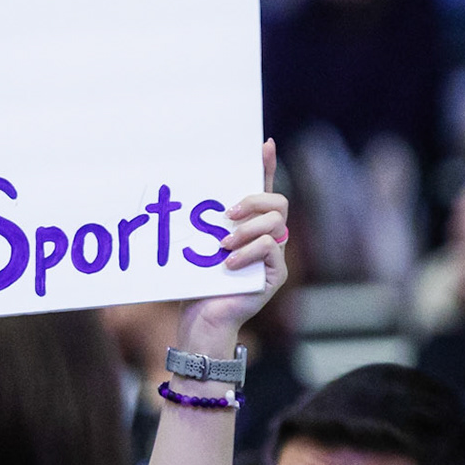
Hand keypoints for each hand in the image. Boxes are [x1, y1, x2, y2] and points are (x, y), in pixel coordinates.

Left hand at [172, 139, 289, 357]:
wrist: (202, 320)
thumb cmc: (196, 282)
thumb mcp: (197, 244)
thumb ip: (202, 222)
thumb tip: (186, 193)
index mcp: (250, 227)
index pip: (263, 190)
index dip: (266, 166)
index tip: (263, 144)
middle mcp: (268, 238)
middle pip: (278, 202)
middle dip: (254, 200)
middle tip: (228, 213)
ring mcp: (274, 256)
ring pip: (276, 223)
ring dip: (248, 229)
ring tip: (223, 245)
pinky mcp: (274, 274)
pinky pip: (271, 248)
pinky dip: (248, 251)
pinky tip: (229, 263)